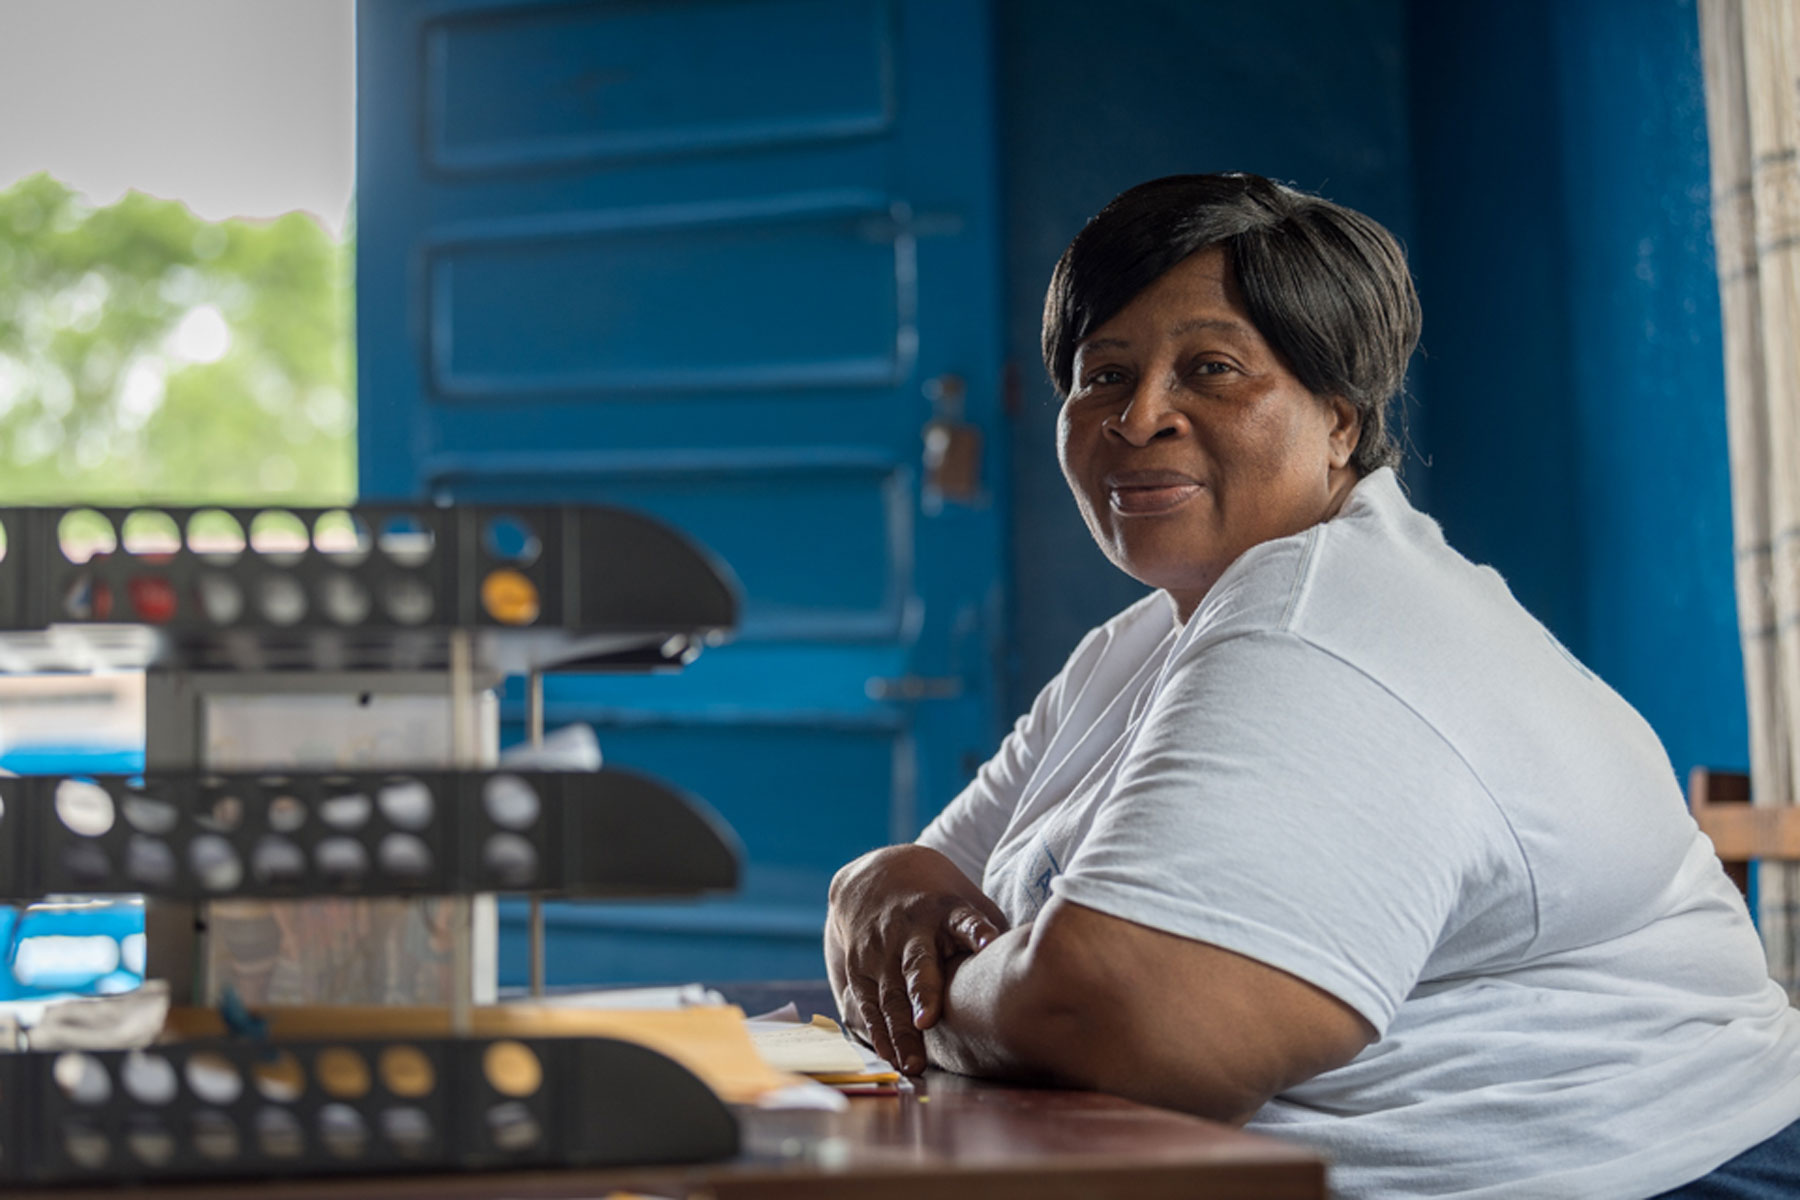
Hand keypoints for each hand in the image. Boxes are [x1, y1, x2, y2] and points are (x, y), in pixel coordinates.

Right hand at [825, 844, 1008, 1074]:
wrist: (874, 880)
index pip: (963, 920)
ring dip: (900, 1030)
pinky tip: (889, 1057)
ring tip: (912, 1062)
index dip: (976, 931)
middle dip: (922, 993)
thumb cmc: (938, 901)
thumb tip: (1035, 968)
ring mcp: (881, 951)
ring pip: (890, 994)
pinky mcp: (859, 969)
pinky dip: (877, 1033)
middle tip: (927, 1021)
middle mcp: (909, 931)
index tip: (988, 942)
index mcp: (945, 910)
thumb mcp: (967, 900)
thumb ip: (992, 933)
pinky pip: (867, 1005)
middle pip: (917, 963)